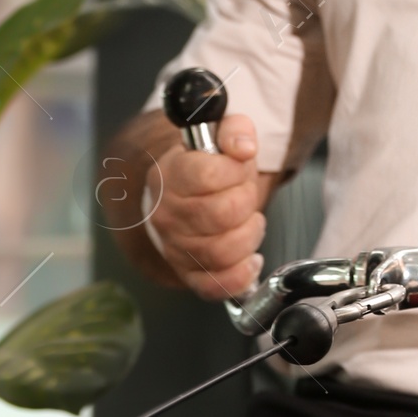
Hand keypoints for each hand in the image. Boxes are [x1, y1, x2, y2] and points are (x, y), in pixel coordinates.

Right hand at [147, 113, 266, 299]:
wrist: (187, 197)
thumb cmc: (206, 170)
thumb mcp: (220, 137)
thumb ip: (235, 130)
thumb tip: (243, 146)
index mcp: (170, 175)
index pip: (206, 175)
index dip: (235, 170)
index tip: (239, 166)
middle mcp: (167, 214)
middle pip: (221, 214)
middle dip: (247, 202)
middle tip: (245, 195)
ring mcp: (175, 247)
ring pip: (222, 252)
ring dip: (249, 235)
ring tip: (249, 222)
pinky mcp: (189, 274)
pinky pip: (214, 286)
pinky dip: (240, 276)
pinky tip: (250, 259)